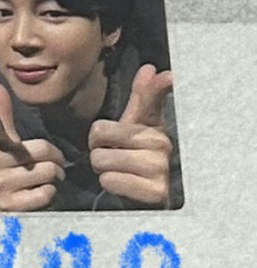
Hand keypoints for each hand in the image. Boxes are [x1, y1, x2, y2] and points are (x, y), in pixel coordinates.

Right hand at [0, 82, 66, 212]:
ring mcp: (2, 186)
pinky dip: (49, 194)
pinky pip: (47, 192)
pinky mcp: (12, 205)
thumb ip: (2, 117)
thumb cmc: (0, 172)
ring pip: (49, 172)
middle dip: (54, 160)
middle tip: (48, 167)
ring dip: (53, 178)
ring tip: (40, 182)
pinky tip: (37, 195)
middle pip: (45, 151)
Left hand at [88, 65, 174, 206]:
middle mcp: (162, 144)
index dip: (157, 88)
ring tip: (119, 172)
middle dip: (98, 149)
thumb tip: (151, 68)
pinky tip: (124, 186)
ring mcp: (160, 168)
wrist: (145, 200)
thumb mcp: (135, 129)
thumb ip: (141, 100)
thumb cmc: (135, 161)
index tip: (169, 76)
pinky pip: (110, 180)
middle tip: (114, 157)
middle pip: (99, 134)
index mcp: (154, 127)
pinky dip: (110, 184)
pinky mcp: (155, 192)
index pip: (151, 102)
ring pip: (101, 159)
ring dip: (102, 169)